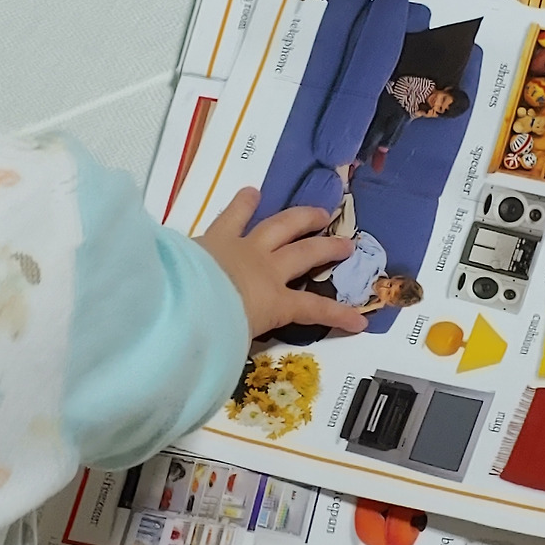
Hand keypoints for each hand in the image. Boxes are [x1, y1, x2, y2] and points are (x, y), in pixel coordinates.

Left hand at [199, 188, 367, 339]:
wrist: (185, 303)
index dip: (339, 314)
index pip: (314, 310)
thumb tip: (229, 352)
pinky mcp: (217, 236)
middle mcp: (266, 270)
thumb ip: (239, 342)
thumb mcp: (234, 346)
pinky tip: (251, 191)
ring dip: (302, 218)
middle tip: (347, 244)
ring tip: (319, 212)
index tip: (360, 321)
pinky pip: (233, 215)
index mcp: (274, 303)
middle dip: (329, 249)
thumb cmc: (213, 331)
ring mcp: (244, 248)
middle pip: (306, 254)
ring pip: (280, 226)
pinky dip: (243, 203)